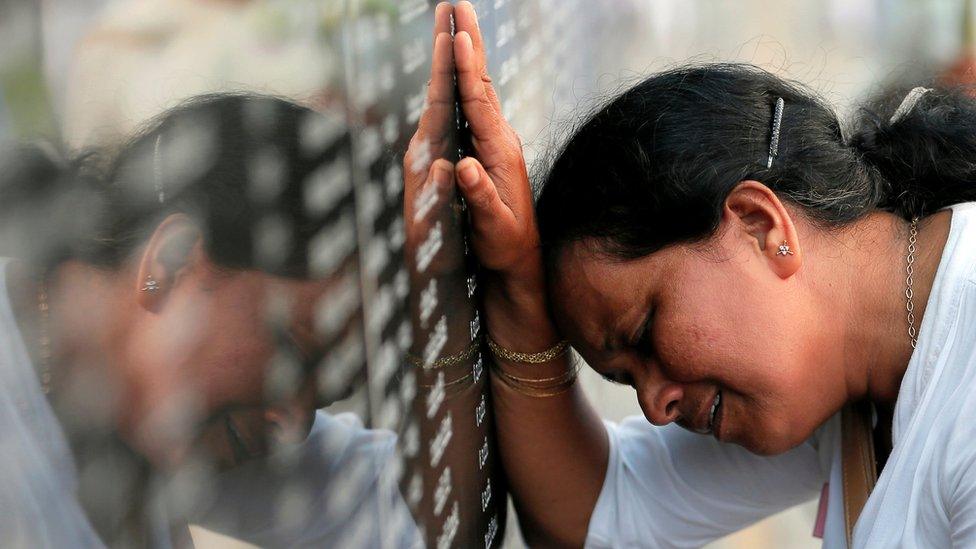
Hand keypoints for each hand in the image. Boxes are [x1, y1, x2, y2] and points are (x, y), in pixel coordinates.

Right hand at [452, 2, 541, 291]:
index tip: (456, 35)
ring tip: (455, 23)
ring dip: (466, 54)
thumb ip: (479, 198)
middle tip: (455, 4)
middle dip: (467, 41)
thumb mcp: (493, 226)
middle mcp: (499, 139)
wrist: (521, 259)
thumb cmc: (505, 245)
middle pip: (480, 81)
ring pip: (478, 88)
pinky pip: (475, 104)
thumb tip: (463, 169)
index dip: (465, 69)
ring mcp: (495, 143)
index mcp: (499, 151)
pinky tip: (461, 68)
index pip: (479, 102)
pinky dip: (466, 78)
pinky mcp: (489, 150)